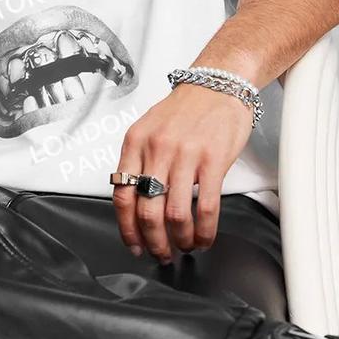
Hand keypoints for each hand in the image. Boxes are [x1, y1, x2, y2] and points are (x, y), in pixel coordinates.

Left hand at [112, 83, 253, 263]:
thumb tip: (133, 202)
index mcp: (135, 143)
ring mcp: (185, 155)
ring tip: (185, 247)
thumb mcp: (149, 129)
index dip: (126, 228)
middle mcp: (156, 149)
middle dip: (153, 242)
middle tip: (161, 254)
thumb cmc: (184, 110)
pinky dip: (204, 231)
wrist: (217, 84)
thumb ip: (139, 161)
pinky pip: (205, 207)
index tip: (134, 245)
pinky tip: (205, 237)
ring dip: (180, 240)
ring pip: (175, 214)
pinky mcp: (212, 160)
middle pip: (146, 211)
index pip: (122, 195)